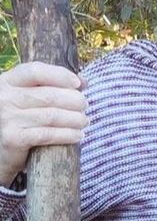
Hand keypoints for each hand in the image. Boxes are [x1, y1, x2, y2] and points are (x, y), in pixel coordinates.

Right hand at [0, 62, 87, 184]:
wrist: (1, 149)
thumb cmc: (20, 119)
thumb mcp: (28, 97)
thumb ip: (51, 86)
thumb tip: (83, 81)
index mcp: (7, 82)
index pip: (35, 71)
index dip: (60, 75)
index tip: (78, 84)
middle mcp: (4, 98)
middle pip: (49, 95)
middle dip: (74, 100)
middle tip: (84, 106)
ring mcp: (7, 118)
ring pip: (52, 116)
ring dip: (75, 119)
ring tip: (83, 121)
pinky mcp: (13, 139)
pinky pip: (48, 134)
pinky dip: (67, 134)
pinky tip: (77, 135)